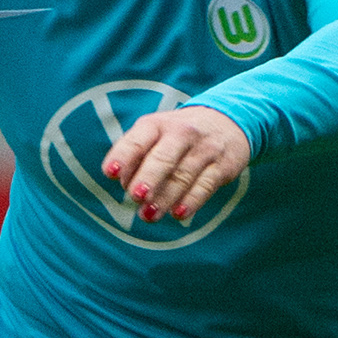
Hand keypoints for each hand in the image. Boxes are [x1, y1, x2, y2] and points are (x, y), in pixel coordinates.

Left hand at [101, 103, 252, 221]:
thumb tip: (123, 183)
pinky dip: (191, 201)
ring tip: (148, 215)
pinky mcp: (222, 166)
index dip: (123, 156)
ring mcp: (204, 149)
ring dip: (165, 198)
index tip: (110, 172)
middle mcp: (181, 133)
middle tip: (136, 196)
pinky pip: (205, 185)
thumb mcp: (155, 134)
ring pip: (183, 175)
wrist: (227, 122)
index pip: (137, 140)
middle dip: (148, 178)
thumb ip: (136, 156)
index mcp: (156, 125)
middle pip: (163, 158)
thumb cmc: (177, 136)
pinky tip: (178, 214)